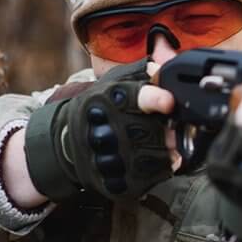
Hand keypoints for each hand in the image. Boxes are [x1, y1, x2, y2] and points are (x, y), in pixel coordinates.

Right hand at [23, 60, 178, 201]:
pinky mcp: (115, 183)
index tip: (168, 101)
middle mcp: (105, 128)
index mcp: (108, 98)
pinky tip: (155, 160)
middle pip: (153, 130)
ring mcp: (108, 158)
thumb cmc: (103, 107)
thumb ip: (145, 70)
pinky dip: (162, 169)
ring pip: (157, 157)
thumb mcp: (117, 81)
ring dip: (169, 150)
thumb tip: (166, 58)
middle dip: (169, 130)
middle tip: (172, 127)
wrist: (69, 143)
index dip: (154, 98)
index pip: (135, 97)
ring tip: (164, 143)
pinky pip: (152, 178)